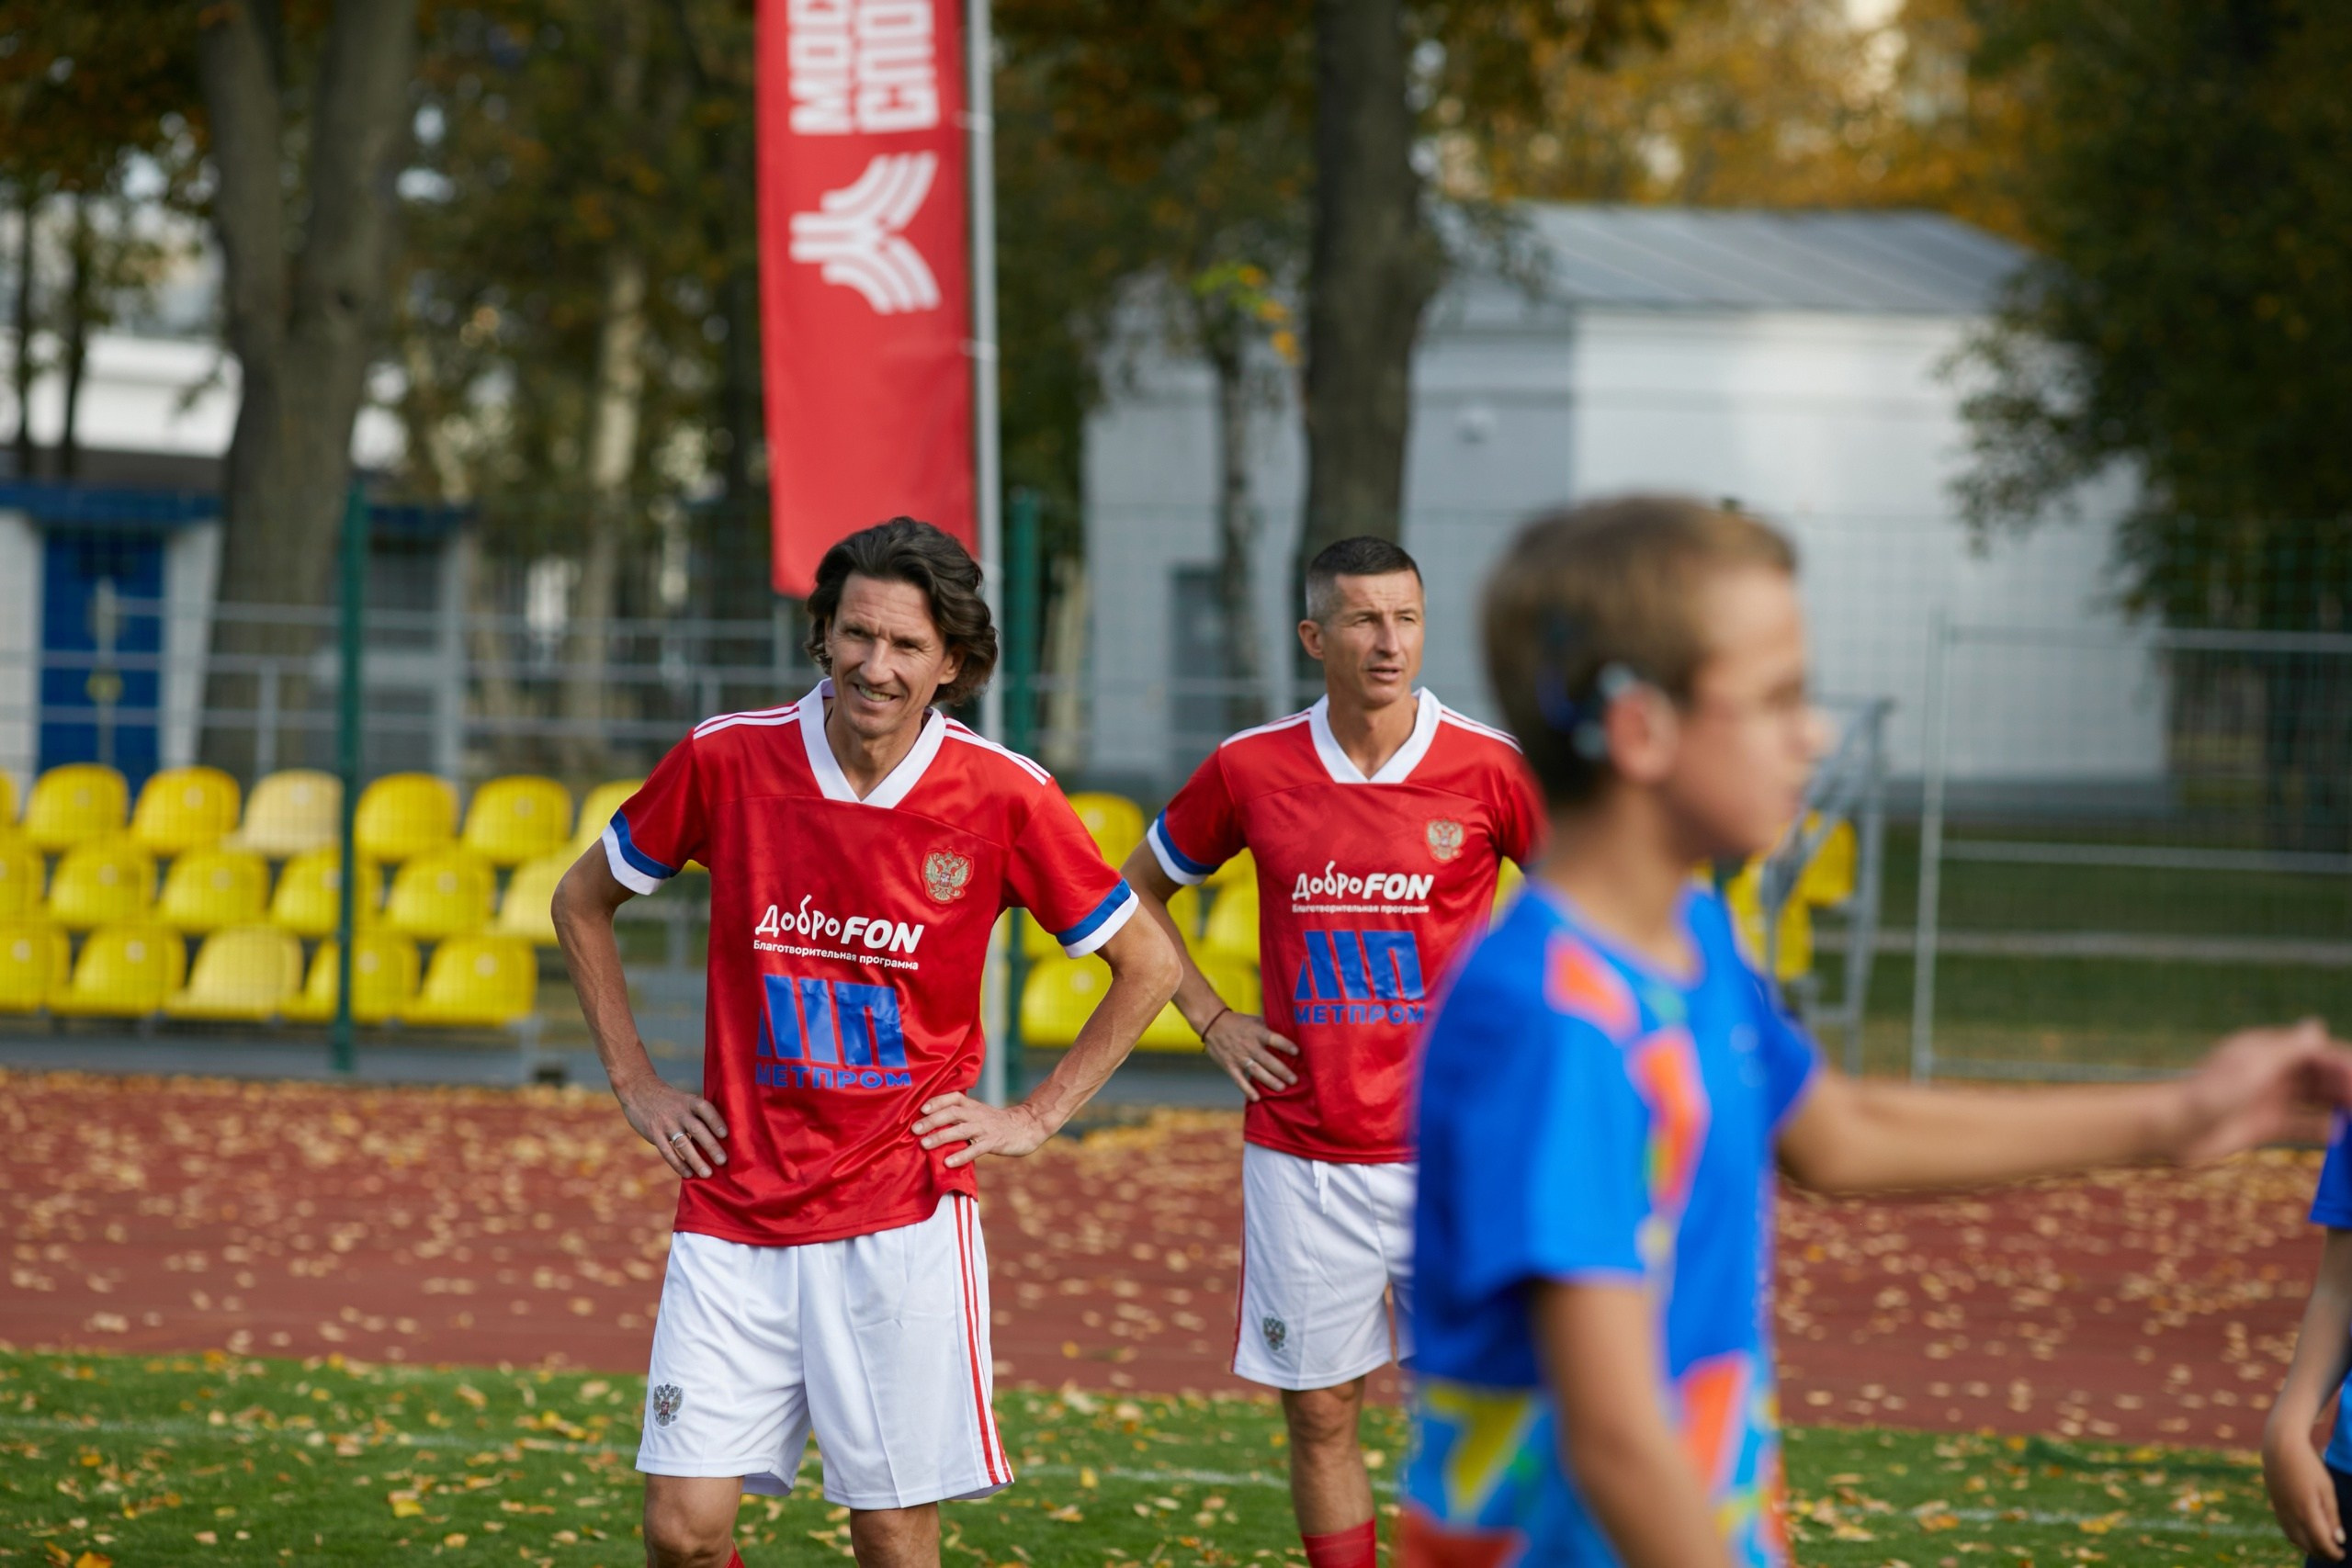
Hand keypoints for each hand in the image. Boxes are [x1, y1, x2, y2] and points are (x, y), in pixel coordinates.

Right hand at [615, 1069, 727, 1177]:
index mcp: (690, 1101)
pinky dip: (678, 1164)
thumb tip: (720, 1139)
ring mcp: (666, 1123)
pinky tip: (688, 1173)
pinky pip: (667, 1151)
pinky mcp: (654, 1134)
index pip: (705, 1109)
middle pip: (697, 1129)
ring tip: (707, 1173)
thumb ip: (697, 1116)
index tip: (726, 1135)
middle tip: (723, 1161)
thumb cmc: (670, 1101)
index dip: (716, 1121)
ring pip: (683, 1144)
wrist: (638, 1091)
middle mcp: (679, 1112)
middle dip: (711, 1146)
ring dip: (696, 1160)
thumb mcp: (684, 1100)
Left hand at [914, 1093, 1051, 1166]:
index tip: (921, 1108)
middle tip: (915, 1129)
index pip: (953, 1098)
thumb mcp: (978, 1113)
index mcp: (973, 1106)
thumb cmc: (996, 1122)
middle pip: (953, 1113)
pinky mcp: (994, 1142)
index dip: (937, 1101)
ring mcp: (985, 1129)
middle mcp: (977, 1115)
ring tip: (924, 1144)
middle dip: (932, 1120)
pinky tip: (948, 1162)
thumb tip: (932, 1122)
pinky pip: (975, 1149)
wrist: (1027, 1126)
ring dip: (941, 1136)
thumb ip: (960, 1116)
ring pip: (961, 1130)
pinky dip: (961, 1155)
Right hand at [1201, 1010, 1298, 1102]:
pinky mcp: (1230, 1066)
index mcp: (1256, 1033)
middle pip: (1268, 1059)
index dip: (1285, 1045)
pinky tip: (1256, 1098)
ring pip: (1256, 1071)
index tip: (1297, 1052)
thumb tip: (1288, 1030)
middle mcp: (1249, 1045)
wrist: (1212, 1024)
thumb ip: (1269, 1026)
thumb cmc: (1237, 1022)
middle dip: (1282, 1070)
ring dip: (1269, 1080)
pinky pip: (1239, 1080)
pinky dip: (1247, 1089)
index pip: (1274, 1039)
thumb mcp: (1254, 1020)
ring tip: (1281, 1088)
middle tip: (1294, 1080)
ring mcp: (1239, 1057)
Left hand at [2172, 1019, 2351, 1163]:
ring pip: (2315, 1099)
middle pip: (2319, 1074)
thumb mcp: (2254, 1067)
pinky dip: (2321, 1127)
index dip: (2342, 1062)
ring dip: (2339, 1105)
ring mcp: (2269, 1099)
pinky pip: (2301, 1124)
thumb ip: (2288, 1049)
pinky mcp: (2265, 1125)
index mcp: (2267, 1050)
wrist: (2174, 1128)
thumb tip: (2317, 1025)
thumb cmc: (2210, 1092)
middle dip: (2345, 1084)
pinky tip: (2338, 1133)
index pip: (2316, 1050)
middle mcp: (2272, 1072)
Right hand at [2265, 1420, 2345, 1559]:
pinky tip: (2306, 1532)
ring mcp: (2280, 1510)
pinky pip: (2286, 1529)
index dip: (2333, 1552)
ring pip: (2294, 1539)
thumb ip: (2332, 1515)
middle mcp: (2291, 1515)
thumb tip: (2338, 1539)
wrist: (2280, 1447)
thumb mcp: (2327, 1489)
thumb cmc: (2308, 1465)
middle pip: (2307, 1545)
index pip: (2321, 1542)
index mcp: (2306, 1511)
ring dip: (2308, 1547)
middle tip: (2334, 1552)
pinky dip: (2297, 1537)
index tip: (2342, 1554)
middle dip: (2321, 1553)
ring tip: (2321, 1545)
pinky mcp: (2275, 1505)